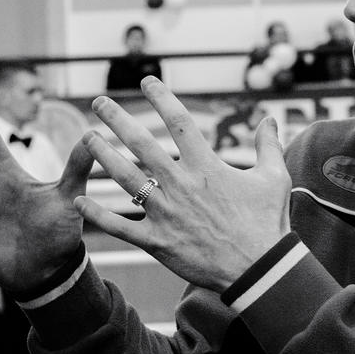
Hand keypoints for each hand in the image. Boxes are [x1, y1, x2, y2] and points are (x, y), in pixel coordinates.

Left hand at [75, 78, 290, 291]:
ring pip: (126, 179)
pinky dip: (99, 214)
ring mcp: (167, 214)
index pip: (179, 122)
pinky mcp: (158, 242)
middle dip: (117, 119)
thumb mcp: (274, 178)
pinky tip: (80, 200)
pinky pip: (121, 226)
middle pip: (141, 144)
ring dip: (103, 156)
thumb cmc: (268, 223)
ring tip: (87, 138)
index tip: (147, 82)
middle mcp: (181, 185)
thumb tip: (271, 119)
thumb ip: (268, 145)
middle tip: (99, 102)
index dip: (162, 98)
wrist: (260, 270)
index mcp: (207, 167)